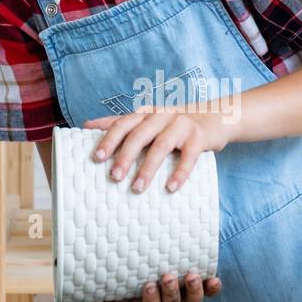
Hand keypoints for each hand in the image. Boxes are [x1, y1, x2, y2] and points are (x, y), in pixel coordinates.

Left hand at [83, 106, 230, 194]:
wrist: (216, 116)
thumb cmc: (174, 123)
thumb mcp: (147, 119)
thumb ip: (120, 122)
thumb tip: (86, 126)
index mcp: (146, 114)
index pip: (122, 124)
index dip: (109, 140)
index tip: (97, 158)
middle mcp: (162, 116)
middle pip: (139, 135)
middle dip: (125, 156)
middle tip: (114, 177)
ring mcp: (181, 125)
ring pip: (162, 146)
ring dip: (148, 168)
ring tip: (137, 188)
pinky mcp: (199, 137)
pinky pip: (189, 156)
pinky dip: (180, 173)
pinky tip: (171, 188)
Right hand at [83, 270, 222, 301]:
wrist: (155, 260)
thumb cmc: (132, 277)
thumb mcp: (117, 288)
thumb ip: (103, 298)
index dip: (152, 301)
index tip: (148, 285)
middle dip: (170, 293)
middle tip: (168, 276)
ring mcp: (185, 295)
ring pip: (192, 301)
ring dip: (193, 290)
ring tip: (192, 275)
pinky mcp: (201, 285)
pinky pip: (209, 291)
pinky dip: (212, 288)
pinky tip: (213, 279)